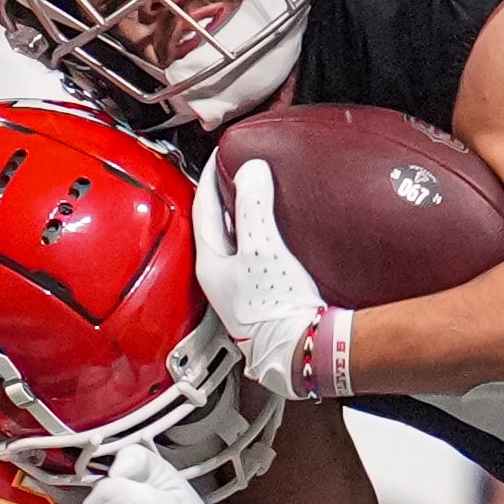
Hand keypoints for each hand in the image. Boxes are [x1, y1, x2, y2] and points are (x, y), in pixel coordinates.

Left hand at [195, 157, 349, 399]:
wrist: (301, 349)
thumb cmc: (276, 309)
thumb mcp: (262, 248)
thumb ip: (254, 206)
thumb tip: (250, 169)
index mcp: (209, 263)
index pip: (202, 206)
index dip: (210, 176)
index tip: (222, 154)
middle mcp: (217, 277)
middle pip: (213, 223)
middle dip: (222, 193)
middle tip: (234, 169)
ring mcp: (235, 287)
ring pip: (231, 239)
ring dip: (239, 214)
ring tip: (252, 193)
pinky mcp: (256, 295)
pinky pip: (249, 253)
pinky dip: (255, 234)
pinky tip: (271, 232)